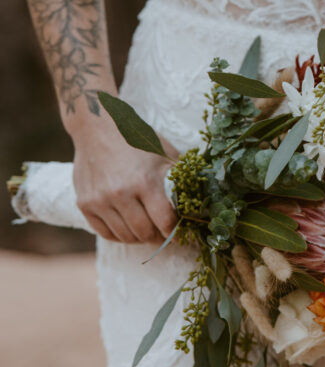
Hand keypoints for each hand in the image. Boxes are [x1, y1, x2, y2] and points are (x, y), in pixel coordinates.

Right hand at [72, 120, 177, 243]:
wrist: (97, 128)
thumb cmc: (136, 139)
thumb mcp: (164, 154)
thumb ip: (179, 177)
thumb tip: (198, 198)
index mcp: (144, 181)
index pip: (164, 221)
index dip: (176, 231)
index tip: (183, 234)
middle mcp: (120, 194)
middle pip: (145, 233)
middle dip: (159, 237)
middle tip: (165, 235)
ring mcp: (100, 201)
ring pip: (125, 237)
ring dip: (140, 238)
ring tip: (149, 231)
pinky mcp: (84, 204)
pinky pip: (105, 233)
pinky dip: (120, 235)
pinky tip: (129, 228)